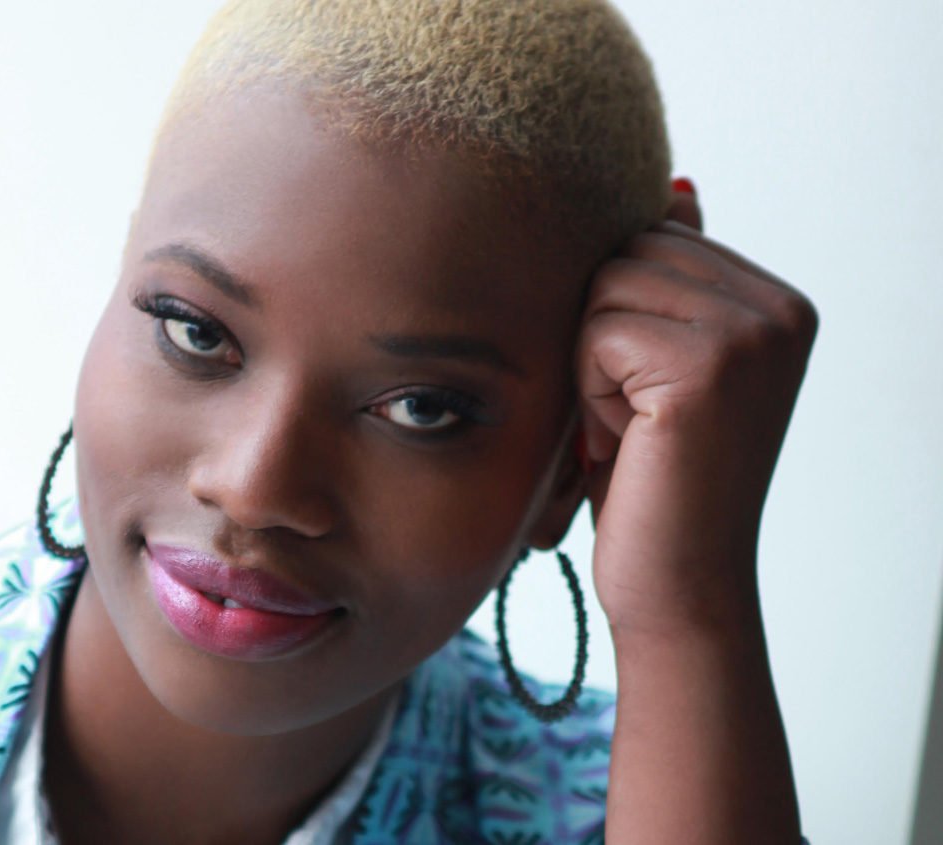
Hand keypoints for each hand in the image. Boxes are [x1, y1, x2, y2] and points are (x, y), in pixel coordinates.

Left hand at [577, 179, 817, 636]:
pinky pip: (595, 331)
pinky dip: (589, 390)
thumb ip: (673, 281)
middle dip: (600, 336)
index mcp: (778, 302)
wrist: (677, 586)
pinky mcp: (709, 366)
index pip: (649, 240)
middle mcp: (780, 309)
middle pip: (623, 253)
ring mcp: (753, 333)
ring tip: (631, 429)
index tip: (649, 398)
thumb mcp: (656, 365)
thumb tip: (677, 188)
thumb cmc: (651, 481)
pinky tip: (625, 442)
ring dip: (590, 363)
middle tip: (634, 419)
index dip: (616, 319)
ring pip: (603, 287)